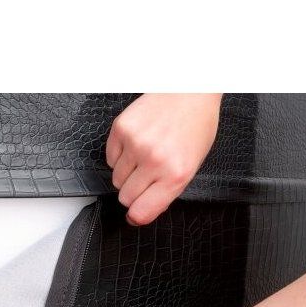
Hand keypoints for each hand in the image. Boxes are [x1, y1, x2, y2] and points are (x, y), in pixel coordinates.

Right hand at [106, 93, 221, 225]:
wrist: (189, 90)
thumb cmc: (195, 126)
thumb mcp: (193, 164)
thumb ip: (168, 190)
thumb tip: (142, 210)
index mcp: (176, 175)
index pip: (142, 212)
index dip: (136, 215)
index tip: (135, 213)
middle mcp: (155, 161)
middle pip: (125, 197)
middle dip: (133, 192)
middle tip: (145, 177)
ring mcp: (136, 144)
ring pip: (116, 179)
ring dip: (127, 173)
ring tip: (144, 156)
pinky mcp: (122, 129)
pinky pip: (110, 158)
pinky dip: (120, 156)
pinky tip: (136, 144)